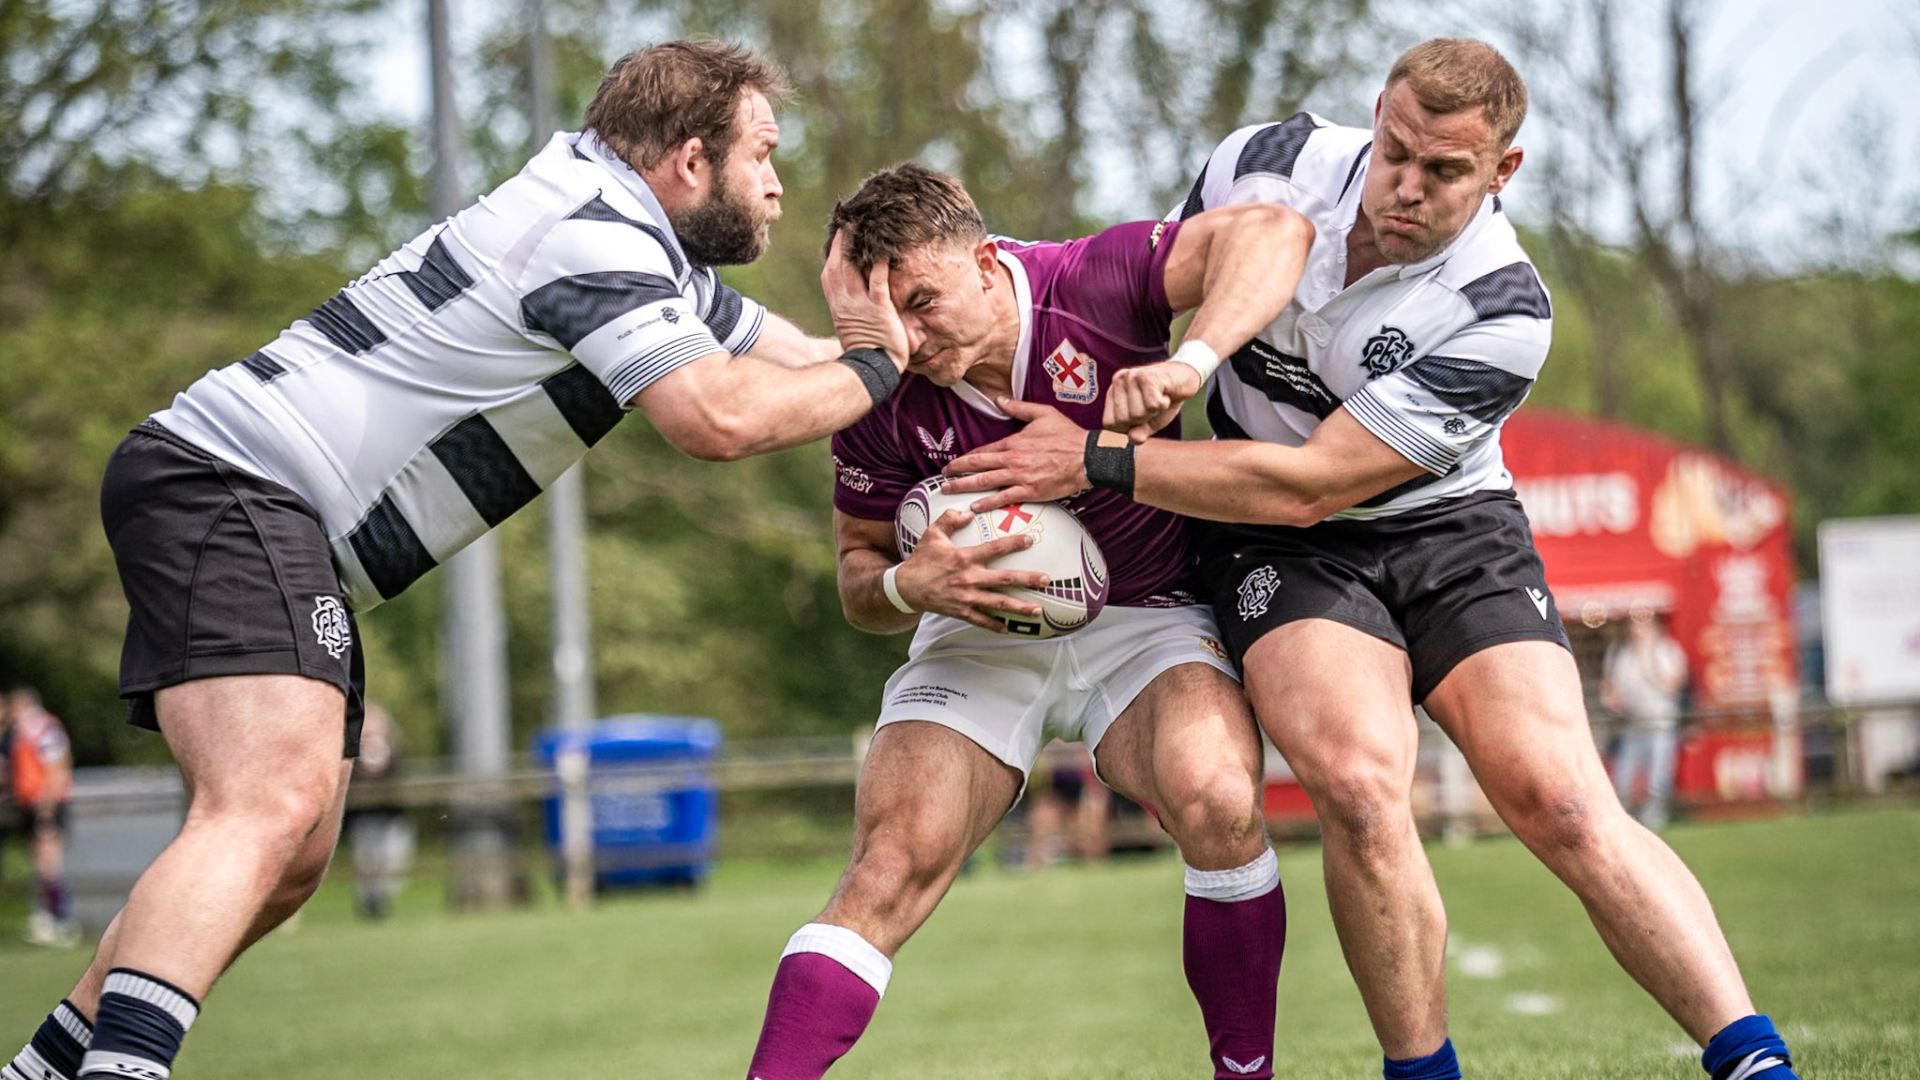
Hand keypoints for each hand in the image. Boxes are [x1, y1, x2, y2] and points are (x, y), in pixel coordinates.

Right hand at [821, 231, 909, 370]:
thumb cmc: (865, 353)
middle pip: (839, 265)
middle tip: (847, 222)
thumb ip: (851, 312)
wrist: (871, 371)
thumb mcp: (851, 328)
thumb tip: (852, 305)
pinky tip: (884, 250)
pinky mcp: (879, 308)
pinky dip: (880, 265)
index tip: (837, 238)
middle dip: (842, 242)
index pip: (830, 274)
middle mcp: (845, 302)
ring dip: (857, 246)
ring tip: (863, 226)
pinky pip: (878, 281)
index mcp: (838, 307)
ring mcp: (861, 304)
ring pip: (854, 268)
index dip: (833, 254)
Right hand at [894, 509, 1051, 631]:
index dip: (1014, 543)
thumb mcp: (932, 534)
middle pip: (1004, 580)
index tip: (1031, 539)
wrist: (905, 588)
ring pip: (998, 603)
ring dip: (1019, 608)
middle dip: (1027, 580)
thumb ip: (950, 520)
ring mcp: (966, 598)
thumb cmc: (921, 560)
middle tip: (1046, 580)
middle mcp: (969, 578)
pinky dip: (995, 625)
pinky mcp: (961, 612)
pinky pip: (981, 620)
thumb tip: (968, 513)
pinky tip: (1009, 628)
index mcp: (964, 558)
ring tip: (1038, 610)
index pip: (995, 549)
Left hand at [941, 399, 1090, 510]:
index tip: (954, 463)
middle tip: (942, 477)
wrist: (1087, 457)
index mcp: (1014, 442)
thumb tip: (999, 399)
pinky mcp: (1030, 491)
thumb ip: (1018, 407)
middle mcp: (1012, 460)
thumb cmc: (1068, 435)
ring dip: (964, 486)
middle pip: (977, 466)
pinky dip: (988, 503)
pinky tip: (975, 506)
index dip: (966, 458)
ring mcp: (1020, 477)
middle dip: (956, 472)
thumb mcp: (1043, 413)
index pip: (983, 451)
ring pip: (985, 482)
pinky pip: (1004, 498)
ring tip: (948, 490)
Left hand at [1103, 360, 1198, 442]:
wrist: (1185, 378)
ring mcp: (1131, 376)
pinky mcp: (1146, 376)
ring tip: (1159, 398)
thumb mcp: (1149, 422)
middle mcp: (1118, 381)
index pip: (1109, 424)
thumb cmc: (1164, 399)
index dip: (1128, 427)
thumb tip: (1133, 439)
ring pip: (1137, 414)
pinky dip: (1164, 404)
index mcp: (1113, 393)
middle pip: (1123, 420)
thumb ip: (1138, 433)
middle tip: (1153, 405)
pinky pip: (1152, 405)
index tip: (1143, 414)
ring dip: (1154, 411)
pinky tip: (1165, 394)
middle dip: (1142, 419)